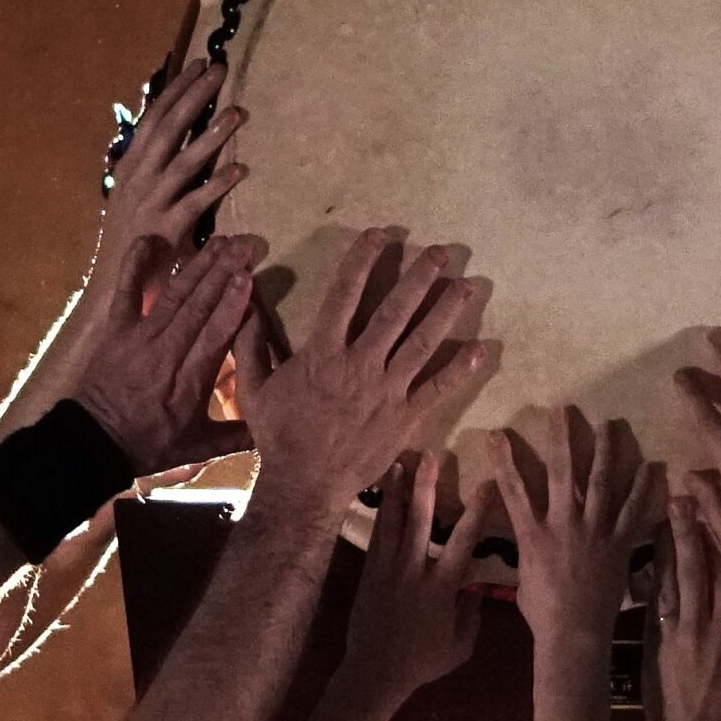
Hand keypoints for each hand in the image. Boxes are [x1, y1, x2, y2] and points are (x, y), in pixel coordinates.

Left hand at [69, 233, 259, 474]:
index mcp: (188, 382)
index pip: (214, 336)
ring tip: (219, 242)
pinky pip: (125, 291)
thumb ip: (236, 435)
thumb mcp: (196, 447)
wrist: (93, 442)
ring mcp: (138, 337)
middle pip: (197, 307)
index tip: (248, 279)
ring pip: (172, 295)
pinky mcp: (115, 329)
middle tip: (243, 246)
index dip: (232, 305)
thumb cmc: (149, 444)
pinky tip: (149, 239)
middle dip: (221, 274)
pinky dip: (134, 264)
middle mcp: (164, 353)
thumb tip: (273, 427)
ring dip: (196, 266)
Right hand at [96, 58, 246, 280]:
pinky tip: (239, 170)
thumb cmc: (130, 242)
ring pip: (184, 162)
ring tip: (238, 113)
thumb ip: (157, 171)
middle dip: (194, 96)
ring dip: (212, 135)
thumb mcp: (136, 197)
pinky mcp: (165, 230)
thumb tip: (179, 144)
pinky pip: (195, 203)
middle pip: (168, 128)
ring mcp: (150, 203)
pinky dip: (217, 185)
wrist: (113, 285)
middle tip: (220, 69)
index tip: (197, 64)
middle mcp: (137, 178)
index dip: (176, 89)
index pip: (154, 117)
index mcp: (130, 166)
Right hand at [240, 231, 496, 513]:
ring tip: (466, 286)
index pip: (344, 292)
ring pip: (421, 342)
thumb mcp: (253, 388)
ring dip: (445, 312)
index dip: (363, 260)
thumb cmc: (278, 436)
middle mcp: (359, 364)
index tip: (379, 235)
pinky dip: (459, 369)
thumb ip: (249, 344)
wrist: (305, 484)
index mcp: (322, 352)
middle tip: (441, 252)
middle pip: (394, 311)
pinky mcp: (405, 417)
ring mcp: (386, 390)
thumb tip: (241, 303)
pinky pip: (436, 389)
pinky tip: (479, 349)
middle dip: (419, 278)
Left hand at [338, 452, 494, 699]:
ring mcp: (388, 568)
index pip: (464, 540)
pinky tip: (384, 497)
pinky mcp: (369, 573)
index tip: (488, 483)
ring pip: (393, 521)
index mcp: (441, 586)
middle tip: (431, 455)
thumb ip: (471, 615)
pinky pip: (376, 536)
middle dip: (426, 484)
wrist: (374, 672)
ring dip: (398, 491)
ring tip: (400, 463)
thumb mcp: (459, 646)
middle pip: (420, 518)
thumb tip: (476, 589)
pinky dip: (381, 513)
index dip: (477, 510)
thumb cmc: (422, 662)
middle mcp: (414, 569)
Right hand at [488, 408, 665, 645]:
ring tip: (608, 424)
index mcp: (533, 533)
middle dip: (562, 438)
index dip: (504, 459)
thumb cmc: (542, 612)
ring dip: (604, 451)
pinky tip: (650, 465)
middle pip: (562, 472)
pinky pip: (632, 511)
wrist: (573, 633)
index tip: (498, 433)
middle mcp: (563, 524)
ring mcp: (594, 532)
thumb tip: (524, 538)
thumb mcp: (523, 576)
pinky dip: (641, 488)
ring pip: (600, 483)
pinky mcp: (619, 544)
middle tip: (564, 410)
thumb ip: (526, 550)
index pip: (514, 489)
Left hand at [647, 497, 720, 720]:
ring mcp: (675, 633)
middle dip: (686, 531)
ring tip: (658, 521)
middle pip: (693, 566)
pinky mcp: (656, 647)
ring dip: (664, 550)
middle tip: (678, 499)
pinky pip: (655, 607)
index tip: (711, 513)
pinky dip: (653, 584)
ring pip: (669, 581)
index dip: (717, 540)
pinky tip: (648, 568)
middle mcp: (702, 621)